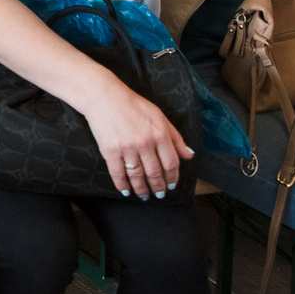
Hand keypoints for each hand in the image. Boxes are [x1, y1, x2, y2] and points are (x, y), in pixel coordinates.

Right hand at [84, 80, 193, 196]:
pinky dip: (122, 185)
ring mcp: (128, 148)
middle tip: (159, 195)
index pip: (171, 163)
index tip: (171, 186)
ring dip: (142, 189)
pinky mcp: (110, 151)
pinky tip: (125, 191)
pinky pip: (118, 173)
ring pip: (138, 176)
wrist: (105, 97)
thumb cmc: (133, 105)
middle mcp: (146, 144)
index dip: (173, 178)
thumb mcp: (160, 117)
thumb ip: (176, 137)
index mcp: (160, 134)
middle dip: (158, 187)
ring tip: (144, 196)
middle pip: (155, 173)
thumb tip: (189, 155)